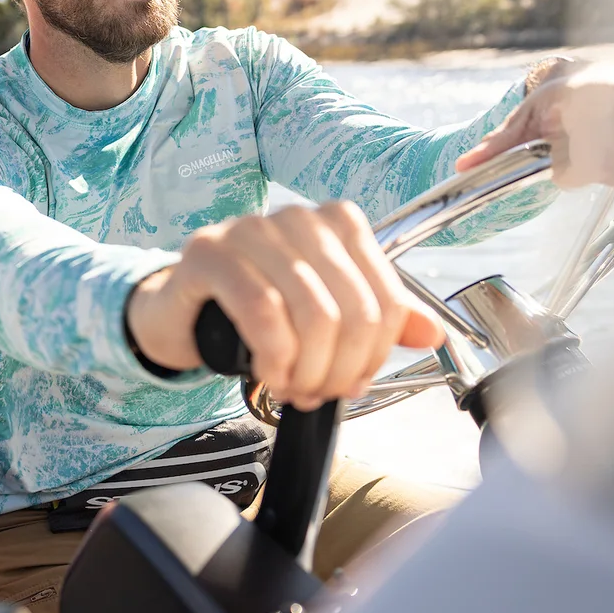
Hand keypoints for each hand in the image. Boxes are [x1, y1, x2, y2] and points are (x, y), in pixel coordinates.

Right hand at [126, 203, 446, 408]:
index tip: (352, 383)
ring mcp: (250, 229)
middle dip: (340, 370)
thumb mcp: (325, 315)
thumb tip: (431, 333)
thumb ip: (378, 319)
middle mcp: (298, 218)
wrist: (182, 310)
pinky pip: (262, 310)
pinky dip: (274, 356)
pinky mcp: (209, 251)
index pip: (385, 300)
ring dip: (307, 370)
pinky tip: (268, 373)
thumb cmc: (255, 311)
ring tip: (292, 388)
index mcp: (337, 223)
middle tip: (318, 395)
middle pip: (353, 311)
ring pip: (312, 313)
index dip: (375, 356)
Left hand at [455, 60, 613, 187]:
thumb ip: (500, 144)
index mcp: (607, 88)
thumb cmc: (560, 99)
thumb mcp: (528, 117)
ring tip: (607, 141)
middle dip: (599, 169)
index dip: (580, 169)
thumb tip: (462, 165)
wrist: (599, 74)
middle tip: (585, 150)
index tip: (565, 160)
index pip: (604, 158)